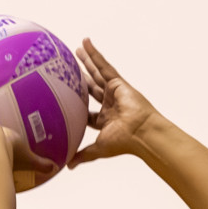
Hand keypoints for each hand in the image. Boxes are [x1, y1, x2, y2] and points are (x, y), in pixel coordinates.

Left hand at [71, 39, 161, 166]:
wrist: (141, 133)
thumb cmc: (123, 142)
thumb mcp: (98, 148)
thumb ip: (83, 155)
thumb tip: (67, 165)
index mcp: (106, 120)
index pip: (88, 111)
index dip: (77, 105)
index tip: (66, 99)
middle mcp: (110, 105)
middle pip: (92, 88)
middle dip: (83, 78)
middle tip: (71, 68)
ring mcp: (115, 92)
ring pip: (97, 73)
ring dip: (87, 62)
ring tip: (77, 50)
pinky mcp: (118, 83)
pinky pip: (104, 65)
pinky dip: (95, 54)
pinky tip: (86, 43)